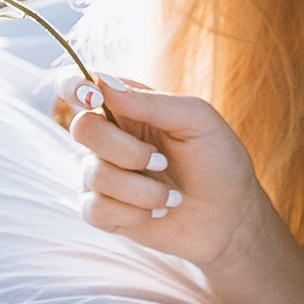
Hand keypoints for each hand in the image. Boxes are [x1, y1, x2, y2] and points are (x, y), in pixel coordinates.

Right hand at [62, 76, 267, 276]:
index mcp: (127, 106)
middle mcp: (108, 137)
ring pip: (93, 175)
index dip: (74, 85)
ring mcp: (102, 175)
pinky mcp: (103, 211)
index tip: (93, 97)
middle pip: (83, 129)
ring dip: (142, 190)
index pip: (79, 85)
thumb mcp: (198, 121)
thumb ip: (153, 102)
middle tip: (161, 162)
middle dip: (127, 151)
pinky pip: (94, 209)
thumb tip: (104, 85)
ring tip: (171, 197)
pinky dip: (132, 213)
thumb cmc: (218, 161)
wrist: (230, 217)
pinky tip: (156, 213)